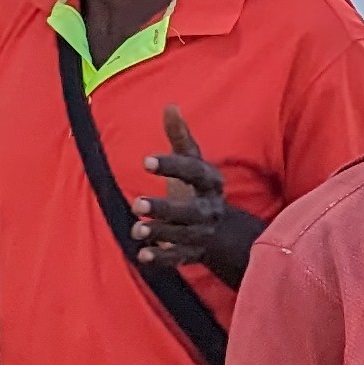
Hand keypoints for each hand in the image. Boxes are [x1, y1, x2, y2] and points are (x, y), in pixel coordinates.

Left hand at [132, 108, 260, 282]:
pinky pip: (178, 259)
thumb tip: (170, 106)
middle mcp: (209, 209)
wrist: (226, 232)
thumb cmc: (200, 190)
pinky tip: (142, 255)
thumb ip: (180, 138)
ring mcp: (202, 234)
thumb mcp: (194, 164)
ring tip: (136, 229)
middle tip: (136, 203)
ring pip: (182, 235)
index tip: (145, 160)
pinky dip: (161, 258)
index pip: (194, 172)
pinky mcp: (193, 254)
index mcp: (210, 183)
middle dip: (164, 208)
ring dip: (159, 232)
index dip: (171, 166)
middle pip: (189, 210)